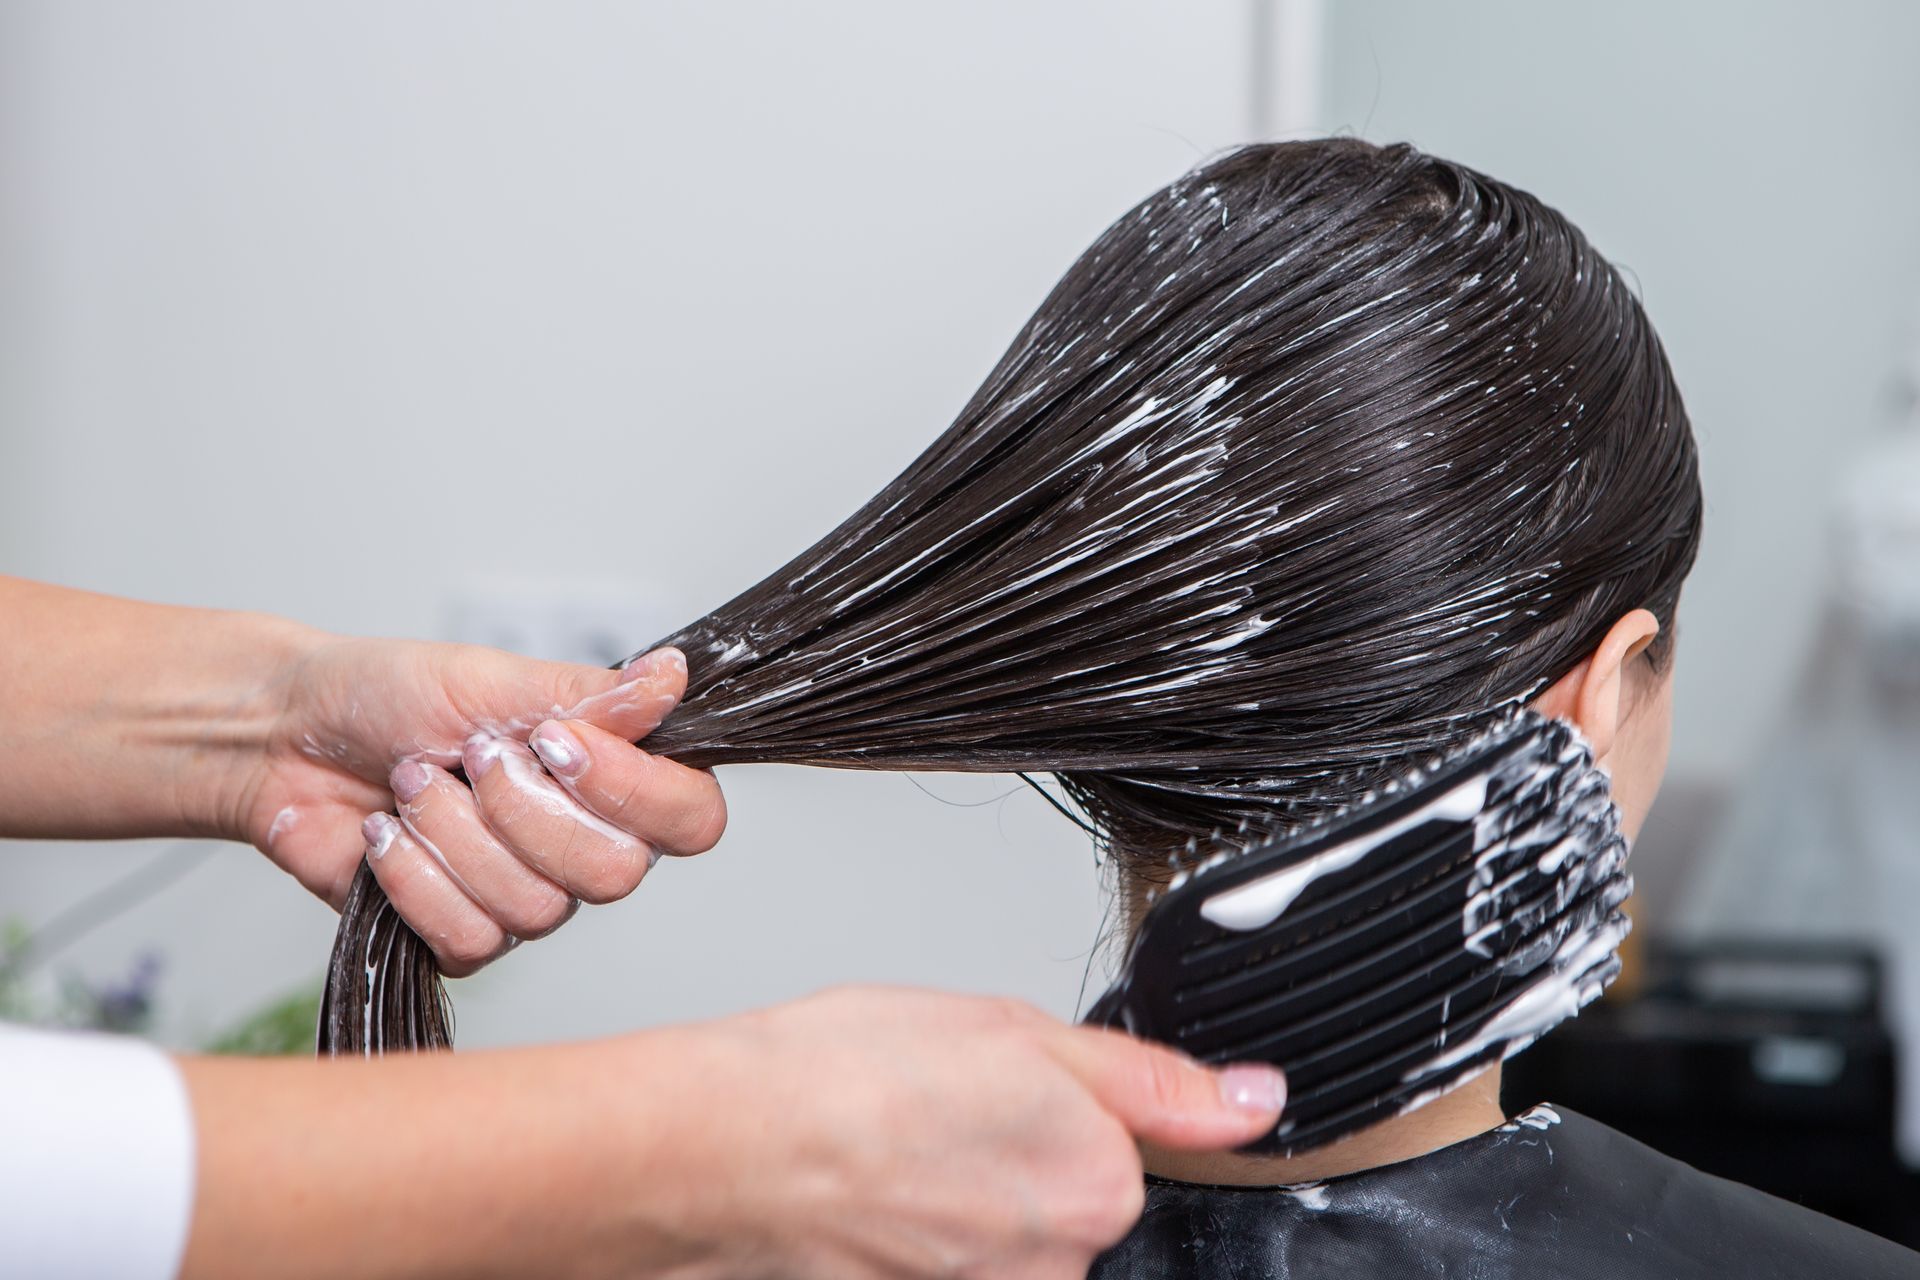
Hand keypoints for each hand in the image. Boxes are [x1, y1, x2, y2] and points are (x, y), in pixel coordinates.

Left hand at [236, 637, 725, 973]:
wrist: (289, 738)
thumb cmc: (393, 694)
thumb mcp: (495, 677)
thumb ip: (591, 694)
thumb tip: (673, 677)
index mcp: (615, 774)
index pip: (691, 816)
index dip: (632, 790)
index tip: (555, 743)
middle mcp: (587, 843)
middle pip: (617, 874)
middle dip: (522, 810)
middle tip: (471, 756)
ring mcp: (531, 898)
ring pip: (535, 908)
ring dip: (453, 835)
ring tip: (413, 785)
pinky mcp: (466, 937)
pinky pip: (470, 938)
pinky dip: (414, 877)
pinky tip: (388, 835)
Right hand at [661, 987, 1287, 1278]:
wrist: (715, 1151)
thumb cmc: (843, 1079)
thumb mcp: (1018, 1030)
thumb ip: (1151, 1079)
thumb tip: (1254, 1102)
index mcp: (1099, 1186)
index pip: (1123, 1153)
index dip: (1061, 1107)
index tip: (999, 1089)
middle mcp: (1056, 1268)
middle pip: (1065, 1206)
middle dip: (1012, 1157)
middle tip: (937, 1105)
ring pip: (997, 1237)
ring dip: (957, 1191)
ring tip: (889, 1144)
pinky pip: (940, 1261)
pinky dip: (910, 1227)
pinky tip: (865, 1188)